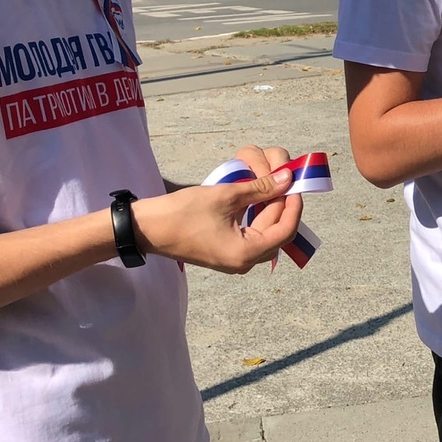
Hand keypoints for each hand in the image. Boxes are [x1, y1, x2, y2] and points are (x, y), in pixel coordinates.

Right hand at [131, 163, 302, 273]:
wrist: (146, 228)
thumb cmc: (183, 213)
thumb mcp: (226, 196)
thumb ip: (261, 188)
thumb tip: (288, 178)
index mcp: (245, 254)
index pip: (285, 231)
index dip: (294, 206)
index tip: (294, 184)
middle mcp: (243, 263)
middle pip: (277, 233)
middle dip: (283, 206)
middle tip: (284, 181)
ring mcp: (234, 260)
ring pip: (266, 234)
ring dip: (271, 210)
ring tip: (272, 186)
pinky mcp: (226, 253)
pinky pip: (252, 236)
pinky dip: (258, 217)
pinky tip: (258, 198)